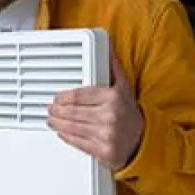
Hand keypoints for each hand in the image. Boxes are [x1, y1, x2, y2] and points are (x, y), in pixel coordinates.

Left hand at [47, 50, 143, 169]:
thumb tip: (107, 44)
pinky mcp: (103, 151)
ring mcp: (106, 134)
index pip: (80, 95)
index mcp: (113, 98)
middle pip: (73, 112)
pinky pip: (79, 143)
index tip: (56, 98)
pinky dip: (67, 137)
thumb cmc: (130, 113)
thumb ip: (113, 67)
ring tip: (51, 120)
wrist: (144, 140)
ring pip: (73, 127)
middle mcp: (109, 116)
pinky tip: (61, 132)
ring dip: (57, 124)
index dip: (64, 97)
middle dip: (57, 111)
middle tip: (50, 109)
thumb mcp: (124, 87)